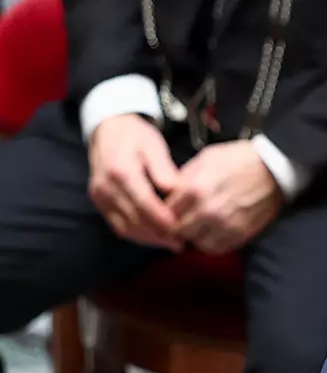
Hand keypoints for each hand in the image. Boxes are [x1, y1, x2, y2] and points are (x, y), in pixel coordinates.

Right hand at [88, 113, 182, 250]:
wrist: (108, 129)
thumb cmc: (136, 136)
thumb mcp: (155, 147)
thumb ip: (165, 171)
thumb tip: (178, 193)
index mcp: (121, 171)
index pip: (143, 203)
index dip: (163, 220)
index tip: (181, 229)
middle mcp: (106, 187)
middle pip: (134, 220)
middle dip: (158, 234)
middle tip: (181, 242)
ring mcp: (99, 196)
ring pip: (125, 228)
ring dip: (149, 239)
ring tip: (172, 243)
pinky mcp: (99, 202)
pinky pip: (118, 226)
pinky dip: (137, 234)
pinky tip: (155, 237)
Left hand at [166, 140, 281, 253]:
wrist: (274, 169)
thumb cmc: (239, 159)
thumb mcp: (206, 158)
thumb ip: (184, 177)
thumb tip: (170, 194)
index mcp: (195, 189)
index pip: (166, 212)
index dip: (166, 211)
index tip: (172, 210)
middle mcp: (208, 210)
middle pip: (179, 231)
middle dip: (179, 226)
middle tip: (184, 220)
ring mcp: (225, 224)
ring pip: (197, 243)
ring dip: (196, 237)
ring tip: (200, 227)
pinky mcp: (241, 233)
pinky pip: (218, 248)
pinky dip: (213, 243)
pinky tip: (215, 232)